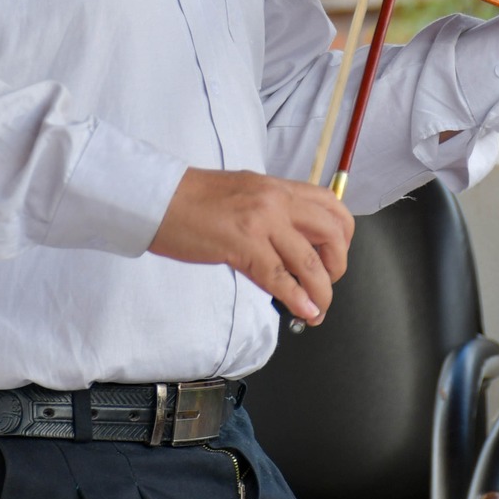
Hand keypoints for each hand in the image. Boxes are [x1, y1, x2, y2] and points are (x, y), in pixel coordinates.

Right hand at [149, 168, 354, 324]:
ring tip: (317, 310)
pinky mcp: (242, 244)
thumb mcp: (242, 193)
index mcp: (276, 186)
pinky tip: (303, 311)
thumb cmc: (189, 198)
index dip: (342, 235)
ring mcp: (261, 221)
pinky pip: (281, 278)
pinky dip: (298, 300)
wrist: (155, 197)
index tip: (335, 256)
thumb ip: (269, 213)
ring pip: (311, 261)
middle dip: (337, 265)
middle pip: (331, 233)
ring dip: (321, 291)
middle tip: (327, 283)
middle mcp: (275, 200)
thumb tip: (289, 245)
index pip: (330, 204)